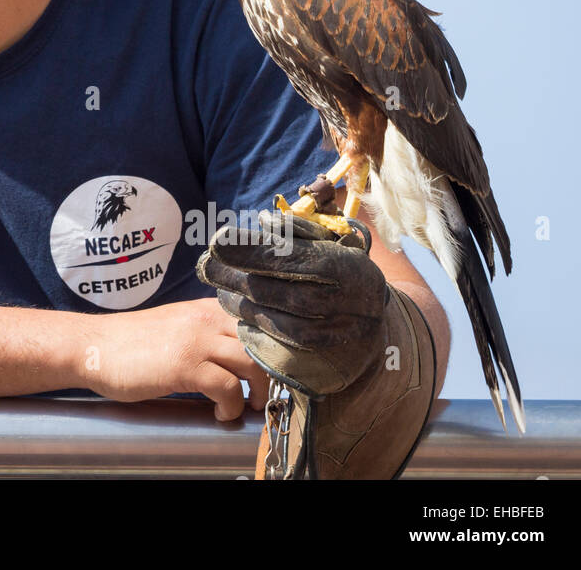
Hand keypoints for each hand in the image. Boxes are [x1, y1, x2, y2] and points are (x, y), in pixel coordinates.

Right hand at [80, 298, 269, 419]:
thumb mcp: (175, 326)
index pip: (257, 322)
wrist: (92, 347)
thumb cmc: (130, 342)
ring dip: (258, 390)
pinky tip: (221, 414)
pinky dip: (232, 406)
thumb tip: (235, 357)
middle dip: (271, 372)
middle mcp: (205, 319)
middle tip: (263, 393)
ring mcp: (196, 341)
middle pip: (262, 343)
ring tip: (249, 405)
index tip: (275, 370)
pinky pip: (228, 388)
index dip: (273, 348)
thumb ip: (203, 332)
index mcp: (205, 309)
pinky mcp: (185, 366)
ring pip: (252, 363)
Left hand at [195, 209, 388, 396]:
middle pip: (276, 291)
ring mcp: (335, 336)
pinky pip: (279, 345)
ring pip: (273, 320)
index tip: (215, 240)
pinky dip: (253, 326)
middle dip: (234, 277)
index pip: (289, 258)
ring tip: (219, 286)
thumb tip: (264, 222)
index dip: (249, 250)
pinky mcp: (324, 359)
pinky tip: (237, 309)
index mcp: (346, 267)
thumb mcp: (332, 242)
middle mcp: (343, 304)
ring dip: (239, 302)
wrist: (375, 320)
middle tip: (205, 265)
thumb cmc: (343, 269)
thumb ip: (298, 231)